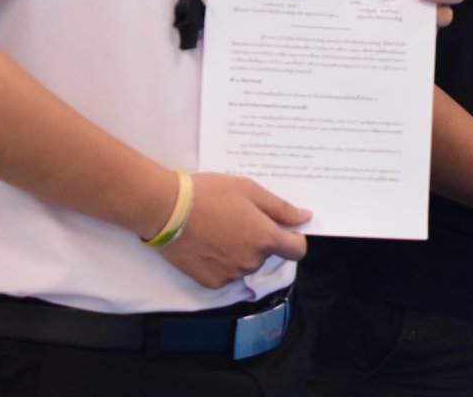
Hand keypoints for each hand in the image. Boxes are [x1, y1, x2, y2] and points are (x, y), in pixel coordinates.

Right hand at [158, 173, 309, 288]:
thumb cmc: (210, 194)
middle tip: (238, 219)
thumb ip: (280, 208)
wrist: (167, 210)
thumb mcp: (249, 190)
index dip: (294, 239)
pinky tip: (207, 244)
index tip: (284, 229)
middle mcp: (252, 261)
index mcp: (265, 238)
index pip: (297, 251)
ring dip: (240, 251)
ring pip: (245, 264)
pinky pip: (225, 274)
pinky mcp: (210, 282)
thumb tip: (305, 217)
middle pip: (266, 254)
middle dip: (259, 240)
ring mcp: (230, 274)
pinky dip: (221, 262)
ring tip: (219, 229)